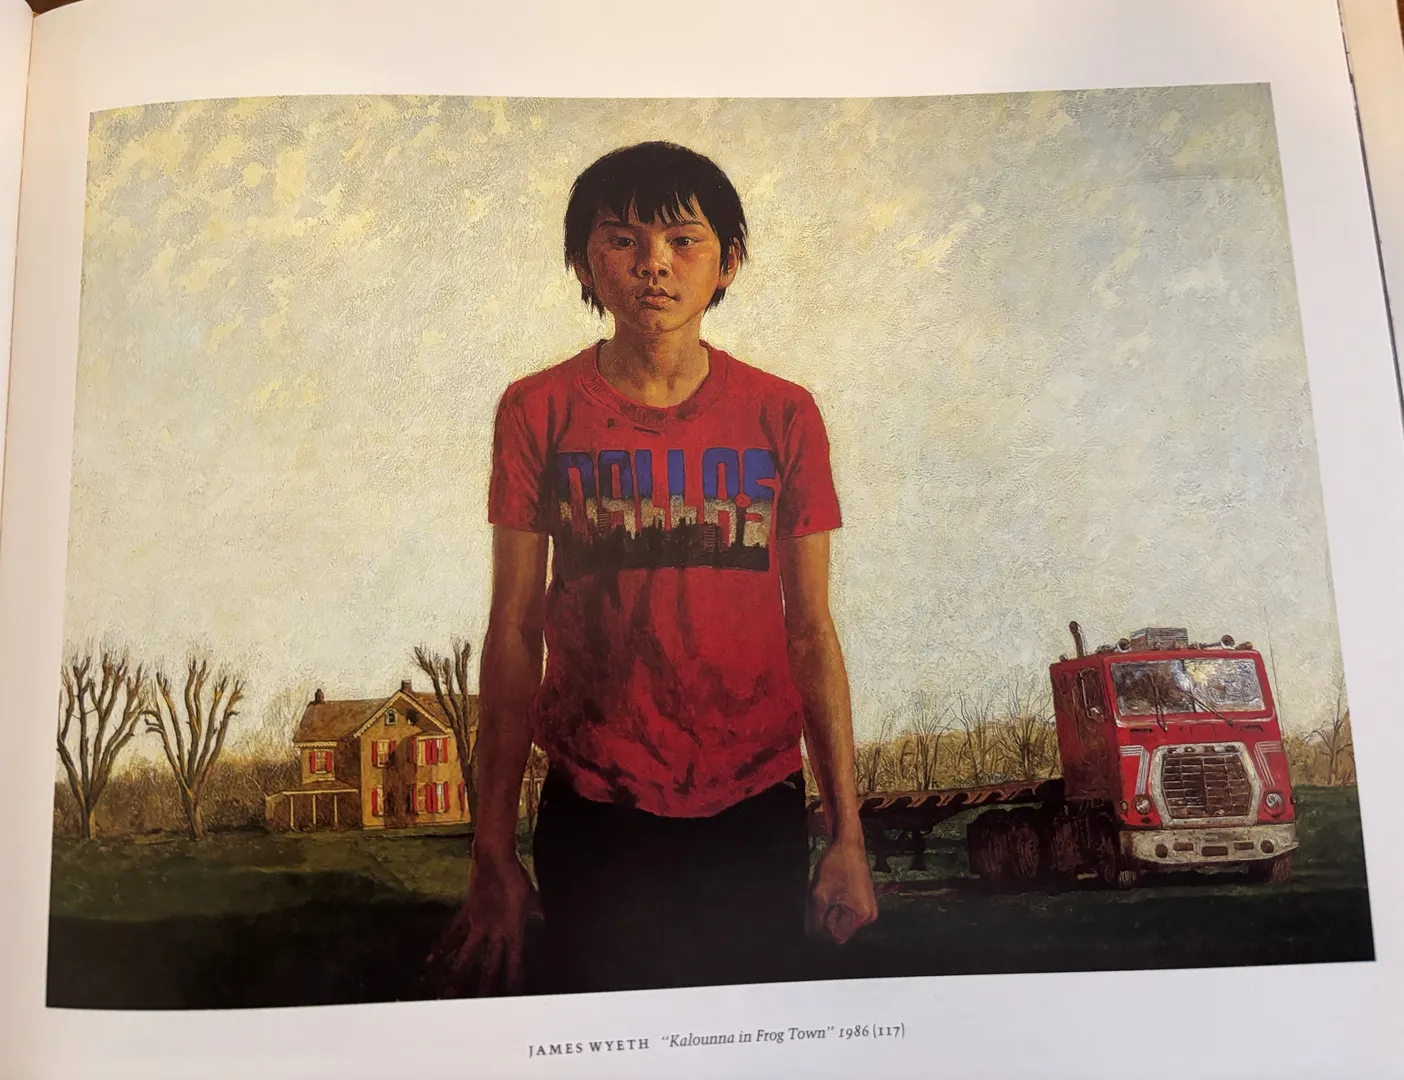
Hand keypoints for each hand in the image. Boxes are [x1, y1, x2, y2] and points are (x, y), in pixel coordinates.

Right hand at [427, 852, 542, 996]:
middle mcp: (495, 931)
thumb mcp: (534, 897)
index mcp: (513, 929)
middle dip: (485, 986)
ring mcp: (478, 923)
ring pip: (466, 955)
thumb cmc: (518, 878)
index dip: (514, 979)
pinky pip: (452, 933)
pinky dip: (441, 947)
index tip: (513, 996)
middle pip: (489, 965)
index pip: (515, 961)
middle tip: (480, 1006)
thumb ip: (537, 912)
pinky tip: (430, 961)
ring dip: (457, 974)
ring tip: (448, 992)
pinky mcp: (466, 913)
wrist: (496, 859)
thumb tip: (544, 921)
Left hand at [807, 836, 877, 943]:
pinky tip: (833, 892)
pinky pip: (847, 912)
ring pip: (842, 920)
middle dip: (827, 918)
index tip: (815, 915)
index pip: (837, 937)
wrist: (849, 845)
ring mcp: (868, 909)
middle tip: (821, 900)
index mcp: (860, 916)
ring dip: (831, 911)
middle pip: (841, 929)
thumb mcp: (819, 894)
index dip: (823, 928)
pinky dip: (837, 905)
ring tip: (828, 894)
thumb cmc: (837, 865)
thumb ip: (816, 918)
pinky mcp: (865, 902)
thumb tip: (813, 934)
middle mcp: (869, 915)